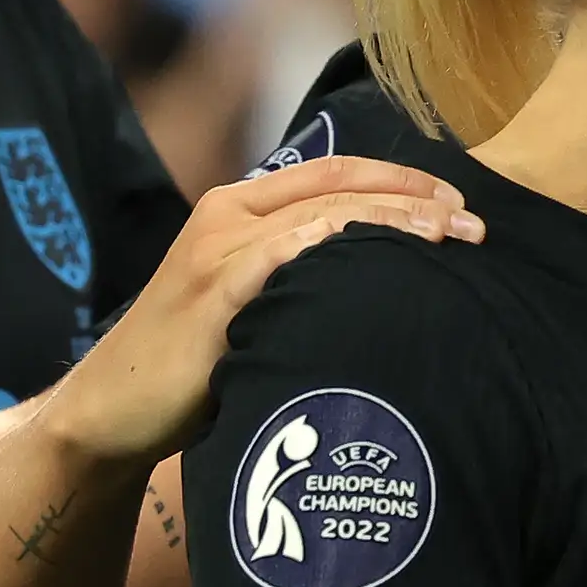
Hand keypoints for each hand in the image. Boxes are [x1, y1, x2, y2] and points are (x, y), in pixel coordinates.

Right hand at [43, 158, 482, 467]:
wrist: (110, 412)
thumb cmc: (188, 369)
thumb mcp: (247, 308)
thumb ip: (294, 280)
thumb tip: (379, 286)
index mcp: (235, 209)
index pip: (334, 173)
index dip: (400, 179)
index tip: (456, 203)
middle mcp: (226, 216)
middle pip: (338, 187)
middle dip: (415, 198)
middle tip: (476, 224)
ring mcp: (217, 250)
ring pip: (323, 215)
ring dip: (394, 221)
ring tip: (452, 236)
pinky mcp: (212, 292)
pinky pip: (284, 256)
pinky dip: (337, 246)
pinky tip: (386, 252)